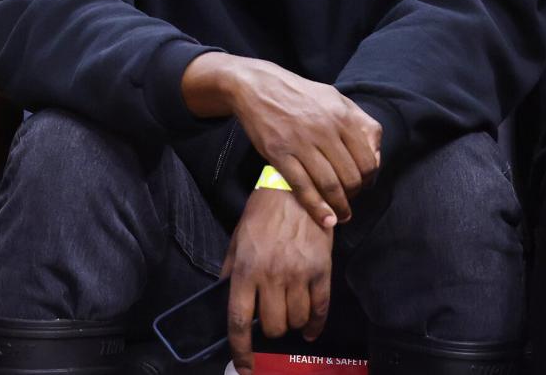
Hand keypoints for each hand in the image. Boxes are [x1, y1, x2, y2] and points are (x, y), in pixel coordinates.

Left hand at [222, 188, 333, 374]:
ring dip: (292, 323)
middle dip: (271, 329)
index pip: (240, 321)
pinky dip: (316, 325)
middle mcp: (271, 276)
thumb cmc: (261, 213)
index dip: (241, 350)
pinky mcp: (322, 271)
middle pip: (273, 326)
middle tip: (270, 316)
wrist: (294, 189)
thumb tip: (223, 295)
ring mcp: (299, 275)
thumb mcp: (237, 239)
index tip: (245, 368)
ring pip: (296, 321)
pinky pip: (321, 310)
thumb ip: (230, 269)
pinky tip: (310, 329)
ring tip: (288, 311)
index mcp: (245, 270)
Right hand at [231, 58, 379, 227]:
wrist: (256, 86)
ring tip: (342, 216)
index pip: (367, 160)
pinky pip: (302, 187)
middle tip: (350, 200)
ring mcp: (300, 143)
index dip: (369, 180)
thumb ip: (360, 122)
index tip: (363, 186)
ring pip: (329, 185)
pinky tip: (326, 220)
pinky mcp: (279, 154)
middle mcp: (324, 130)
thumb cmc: (299, 94)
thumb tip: (376, 152)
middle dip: (354, 195)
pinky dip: (316, 208)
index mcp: (341, 116)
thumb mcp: (335, 98)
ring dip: (339, 207)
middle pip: (351, 176)